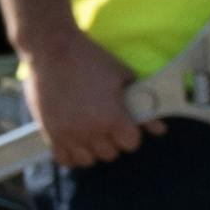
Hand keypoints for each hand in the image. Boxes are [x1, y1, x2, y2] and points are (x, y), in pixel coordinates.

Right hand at [18, 34, 143, 168]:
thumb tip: (160, 129)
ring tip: (91, 132)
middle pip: (110, 154)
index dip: (130, 134)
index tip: (125, 123)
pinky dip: (72, 154)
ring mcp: (68, 134)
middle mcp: (90, 131)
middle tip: (107, 123)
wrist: (51, 48)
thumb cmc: (90, 59)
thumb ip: (144, 103)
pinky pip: (65, 160)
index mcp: (111, 117)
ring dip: (93, 149)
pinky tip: (75, 139)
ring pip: (88, 160)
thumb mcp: (123, 76)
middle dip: (112, 140)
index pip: (131, 144)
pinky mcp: (49, 133)